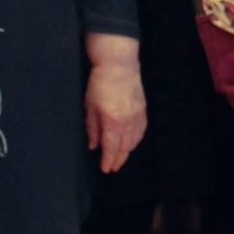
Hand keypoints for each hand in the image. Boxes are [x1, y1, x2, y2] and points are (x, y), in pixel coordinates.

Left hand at [85, 55, 147, 172]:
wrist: (119, 64)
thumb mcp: (90, 105)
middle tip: (113, 168)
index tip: (105, 169)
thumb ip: (92, 128)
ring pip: (134, 140)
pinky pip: (141, 130)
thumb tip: (93, 145)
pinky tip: (131, 143)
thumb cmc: (100, 83)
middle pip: (124, 147)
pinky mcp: (143, 109)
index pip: (111, 147)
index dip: (108, 160)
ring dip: (127, 151)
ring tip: (120, 157)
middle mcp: (128, 121)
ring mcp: (137, 115)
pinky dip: (136, 140)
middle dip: (118, 159)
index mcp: (112, 120)